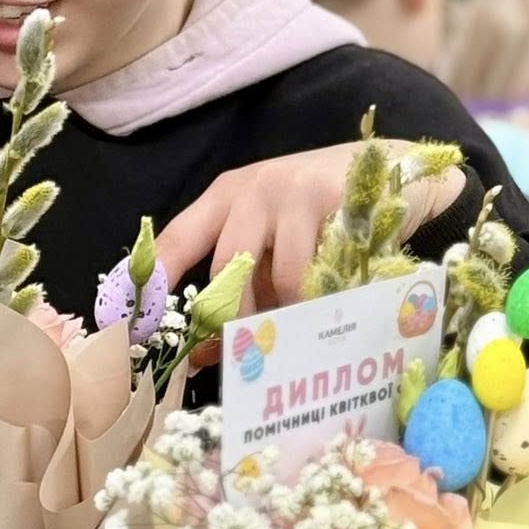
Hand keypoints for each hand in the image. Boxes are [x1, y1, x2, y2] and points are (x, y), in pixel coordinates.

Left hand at [156, 145, 464, 355]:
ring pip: (274, 278)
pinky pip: (316, 272)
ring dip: (290, 312)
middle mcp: (249, 191)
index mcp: (224, 199)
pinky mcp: (330, 202)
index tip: (134, 323)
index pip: (175, 241)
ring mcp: (289, 192)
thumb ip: (239, 294)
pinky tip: (336, 297)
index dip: (153, 283)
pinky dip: (321, 299)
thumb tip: (200, 358)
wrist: (393, 170)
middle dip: (238, 318)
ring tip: (307, 320)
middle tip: (251, 351)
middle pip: (226, 269)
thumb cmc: (321, 217)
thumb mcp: (272, 248)